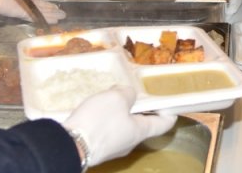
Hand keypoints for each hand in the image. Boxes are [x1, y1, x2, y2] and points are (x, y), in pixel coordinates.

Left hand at [0, 0, 64, 21]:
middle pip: (42, 9)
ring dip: (50, 16)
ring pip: (41, 13)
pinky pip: (35, 16)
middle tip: (62, 14)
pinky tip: (52, 21)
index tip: (56, 6)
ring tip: (60, 19)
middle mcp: (26, 3)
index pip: (38, 1)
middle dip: (52, 12)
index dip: (47, 4)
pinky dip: (44, 19)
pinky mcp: (22, 13)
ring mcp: (25, 9)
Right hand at [62, 86, 176, 166]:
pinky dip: (108, 120)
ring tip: (112, 99)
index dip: (169, 112)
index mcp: (140, 131)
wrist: (71, 144)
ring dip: (121, 113)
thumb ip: (127, 93)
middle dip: (140, 109)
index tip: (170, 104)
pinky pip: (108, 132)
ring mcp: (113, 148)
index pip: (163, 124)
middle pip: (142, 125)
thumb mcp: (117, 98)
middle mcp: (129, 143)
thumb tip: (127, 94)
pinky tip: (97, 110)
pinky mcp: (98, 148)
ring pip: (123, 128)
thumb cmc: (99, 121)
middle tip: (134, 94)